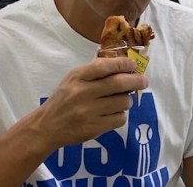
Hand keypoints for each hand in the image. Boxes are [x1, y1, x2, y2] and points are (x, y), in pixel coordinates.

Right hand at [32, 57, 147, 148]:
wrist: (48, 126)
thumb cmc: (64, 98)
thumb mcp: (73, 79)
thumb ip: (94, 71)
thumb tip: (122, 64)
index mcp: (78, 77)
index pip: (104, 66)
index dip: (122, 64)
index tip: (133, 64)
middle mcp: (83, 93)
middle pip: (118, 84)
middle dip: (136, 80)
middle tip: (144, 81)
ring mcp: (89, 112)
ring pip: (122, 102)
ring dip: (127, 100)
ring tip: (122, 99)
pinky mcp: (95, 128)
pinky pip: (119, 119)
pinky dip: (121, 115)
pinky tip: (114, 113)